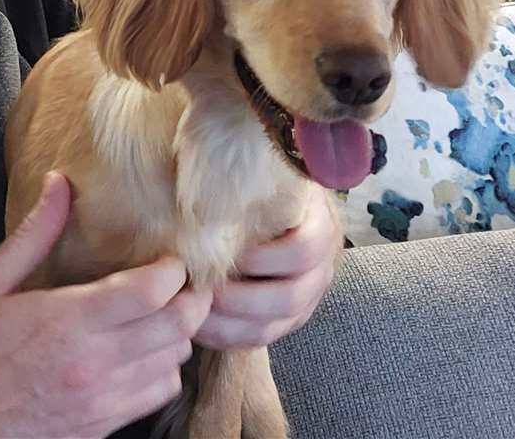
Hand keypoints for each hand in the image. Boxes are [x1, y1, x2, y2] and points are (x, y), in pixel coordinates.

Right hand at [0, 172, 210, 438]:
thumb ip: (35, 234)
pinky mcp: (103, 425)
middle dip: (191, 299)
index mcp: (67, 320)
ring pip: (175, 361)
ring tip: (162, 314)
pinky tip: (144, 353)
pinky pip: (158, 394)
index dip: (173, 270)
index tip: (167, 257)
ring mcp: (102, 399)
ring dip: (178, 334)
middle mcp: (94, 362)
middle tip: (182, 282)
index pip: (153, 291)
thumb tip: (60, 183)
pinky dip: (164, 370)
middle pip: (178, 326)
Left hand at [195, 193, 341, 350]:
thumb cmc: (264, 187)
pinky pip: (260, 338)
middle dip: (240, 298)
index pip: (303, 250)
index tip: (225, 252)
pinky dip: (227, 337)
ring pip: (274, 325)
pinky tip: (197, 326)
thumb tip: (204, 187)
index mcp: (321, 227)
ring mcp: (307, 299)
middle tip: (200, 287)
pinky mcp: (288, 320)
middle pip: (289, 297)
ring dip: (229, 323)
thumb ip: (247, 183)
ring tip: (192, 309)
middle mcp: (322, 268)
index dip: (263, 258)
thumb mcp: (267, 177)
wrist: (282, 209)